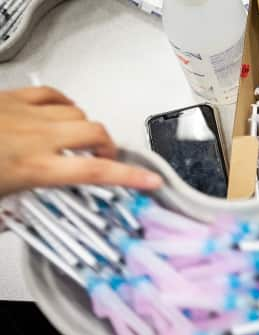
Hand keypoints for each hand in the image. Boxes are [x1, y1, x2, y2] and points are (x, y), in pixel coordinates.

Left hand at [0, 86, 161, 196]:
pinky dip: (65, 103)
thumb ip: (13, 211)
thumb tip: (8, 224)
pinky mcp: (11, 98)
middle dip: (107, 145)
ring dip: (85, 127)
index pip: (97, 172)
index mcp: (36, 168)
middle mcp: (38, 137)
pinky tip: (63, 110)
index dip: (130, 176)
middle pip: (95, 133)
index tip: (152, 180)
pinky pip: (51, 94)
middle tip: (105, 157)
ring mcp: (26, 113)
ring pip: (77, 113)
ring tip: (80, 138)